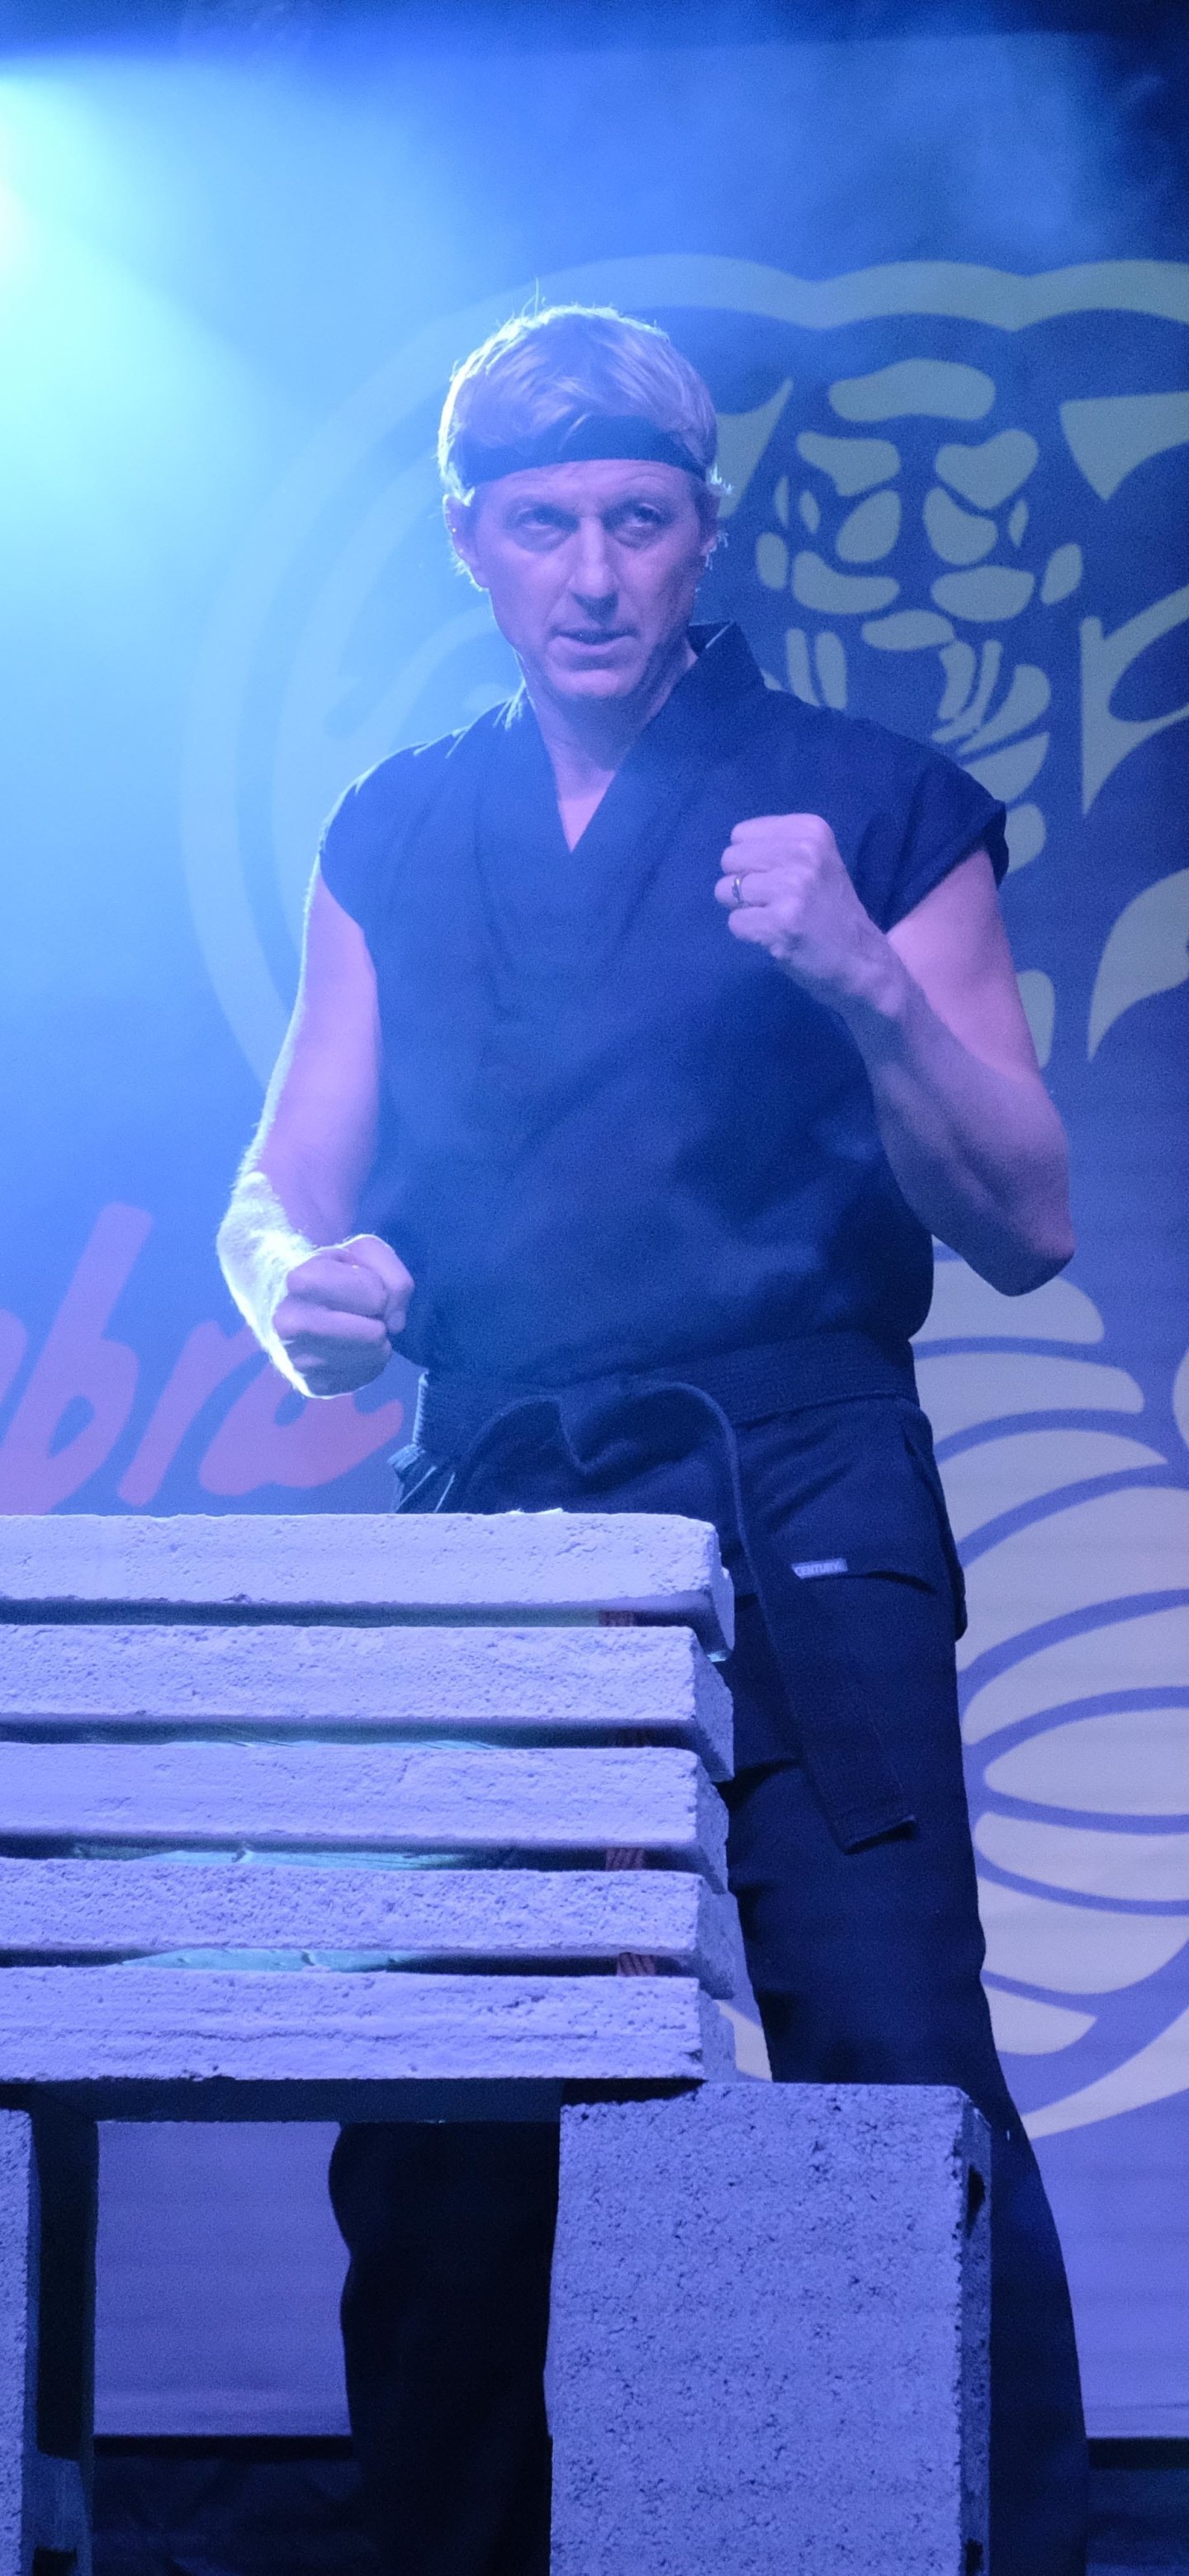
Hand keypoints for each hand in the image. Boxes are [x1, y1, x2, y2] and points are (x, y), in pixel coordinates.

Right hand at [271, 1234, 413, 1397]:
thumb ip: (394, 1277)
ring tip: (357, 1329)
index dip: (378, 1289)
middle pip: (374, 1334)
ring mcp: (297, 1360)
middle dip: (379, 1320)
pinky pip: (365, 1378)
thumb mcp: (363, 1253)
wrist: (284, 1301)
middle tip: (361, 1312)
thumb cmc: (332, 1272)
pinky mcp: (311, 1386)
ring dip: (378, 1343)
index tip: (359, 1287)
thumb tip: (395, 1325)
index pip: (375, 1295)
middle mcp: (290, 1324)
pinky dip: (369, 1363)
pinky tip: (351, 1349)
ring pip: (373, 1358)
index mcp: (300, 1281)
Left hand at [714, 812, 886, 1008]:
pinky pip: (735, 921)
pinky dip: (748, 934)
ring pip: (727, 890)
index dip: (749, 861)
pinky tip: (776, 936)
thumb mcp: (815, 861)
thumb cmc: (830, 910)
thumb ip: (776, 848)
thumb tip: (730, 853)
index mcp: (811, 830)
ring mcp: (793, 887)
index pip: (741, 834)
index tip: (778, 877)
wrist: (861, 960)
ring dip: (744, 909)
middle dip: (742, 883)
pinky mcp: (781, 921)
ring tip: (776, 918)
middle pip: (730, 859)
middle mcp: (804, 851)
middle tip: (774, 901)